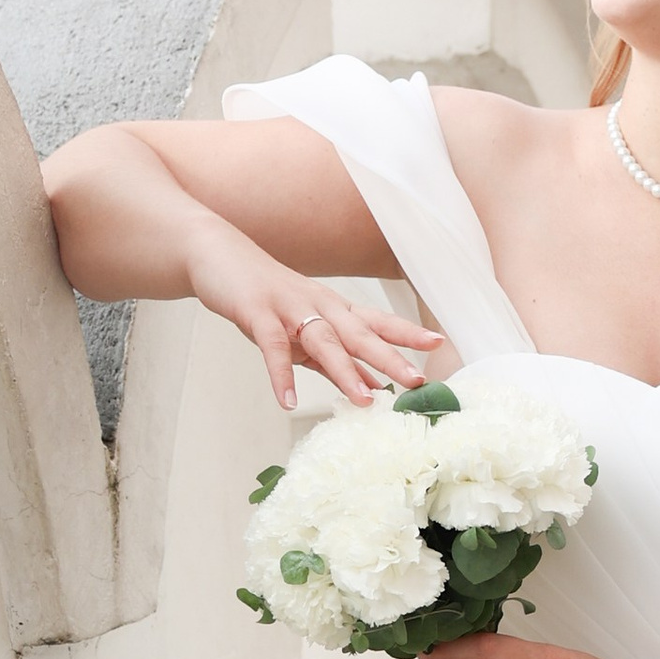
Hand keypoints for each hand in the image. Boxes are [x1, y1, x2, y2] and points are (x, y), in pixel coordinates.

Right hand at [184, 216, 442, 411]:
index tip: (439, 344)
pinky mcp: (258, 314)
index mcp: (335, 309)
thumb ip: (337, 360)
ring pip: (324, 342)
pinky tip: (289, 402)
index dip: (408, 333)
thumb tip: (371, 387)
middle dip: (391, 358)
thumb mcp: (306, 329)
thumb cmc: (268, 296)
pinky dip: (281, 375)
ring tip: (366, 402)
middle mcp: (320, 306)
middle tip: (418, 379)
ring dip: (346, 373)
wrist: (220, 256)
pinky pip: (273, 348)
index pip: (379, 321)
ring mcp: (289, 308)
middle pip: (361, 334)